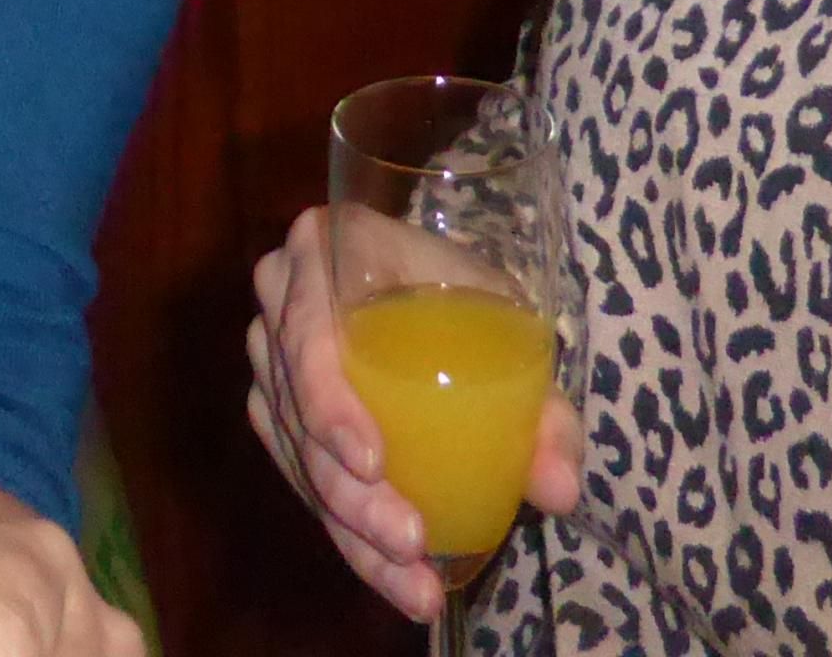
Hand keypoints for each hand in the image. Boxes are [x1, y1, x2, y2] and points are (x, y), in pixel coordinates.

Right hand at [246, 206, 581, 621]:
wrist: (422, 276)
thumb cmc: (461, 286)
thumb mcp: (506, 319)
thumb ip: (541, 404)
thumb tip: (561, 489)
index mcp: (324, 249)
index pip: (308, 334)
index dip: (330, 404)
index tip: (377, 464)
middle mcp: (279, 302)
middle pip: (300, 413)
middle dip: (352, 496)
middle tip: (411, 542)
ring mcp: (270, 360)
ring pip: (298, 459)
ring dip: (351, 532)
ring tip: (413, 583)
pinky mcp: (275, 409)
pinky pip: (299, 477)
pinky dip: (346, 532)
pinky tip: (392, 574)